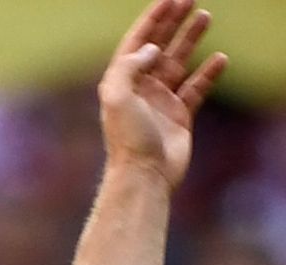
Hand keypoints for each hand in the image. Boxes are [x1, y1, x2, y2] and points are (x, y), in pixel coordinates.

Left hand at [98, 0, 226, 189]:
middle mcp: (139, 89)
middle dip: (173, 22)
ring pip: (178, 62)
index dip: (152, 19)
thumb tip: (152, 48)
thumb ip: (129, 67)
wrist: (144, 174)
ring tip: (205, 16)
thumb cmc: (128, 138)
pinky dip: (208, 73)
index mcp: (121, 82)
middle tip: (190, 0)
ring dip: (190, 39)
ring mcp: (160, 101)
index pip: (137, 42)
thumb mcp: (117, 97)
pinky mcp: (179, 115)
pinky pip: (196, 87)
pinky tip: (220, 58)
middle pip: (158, 46)